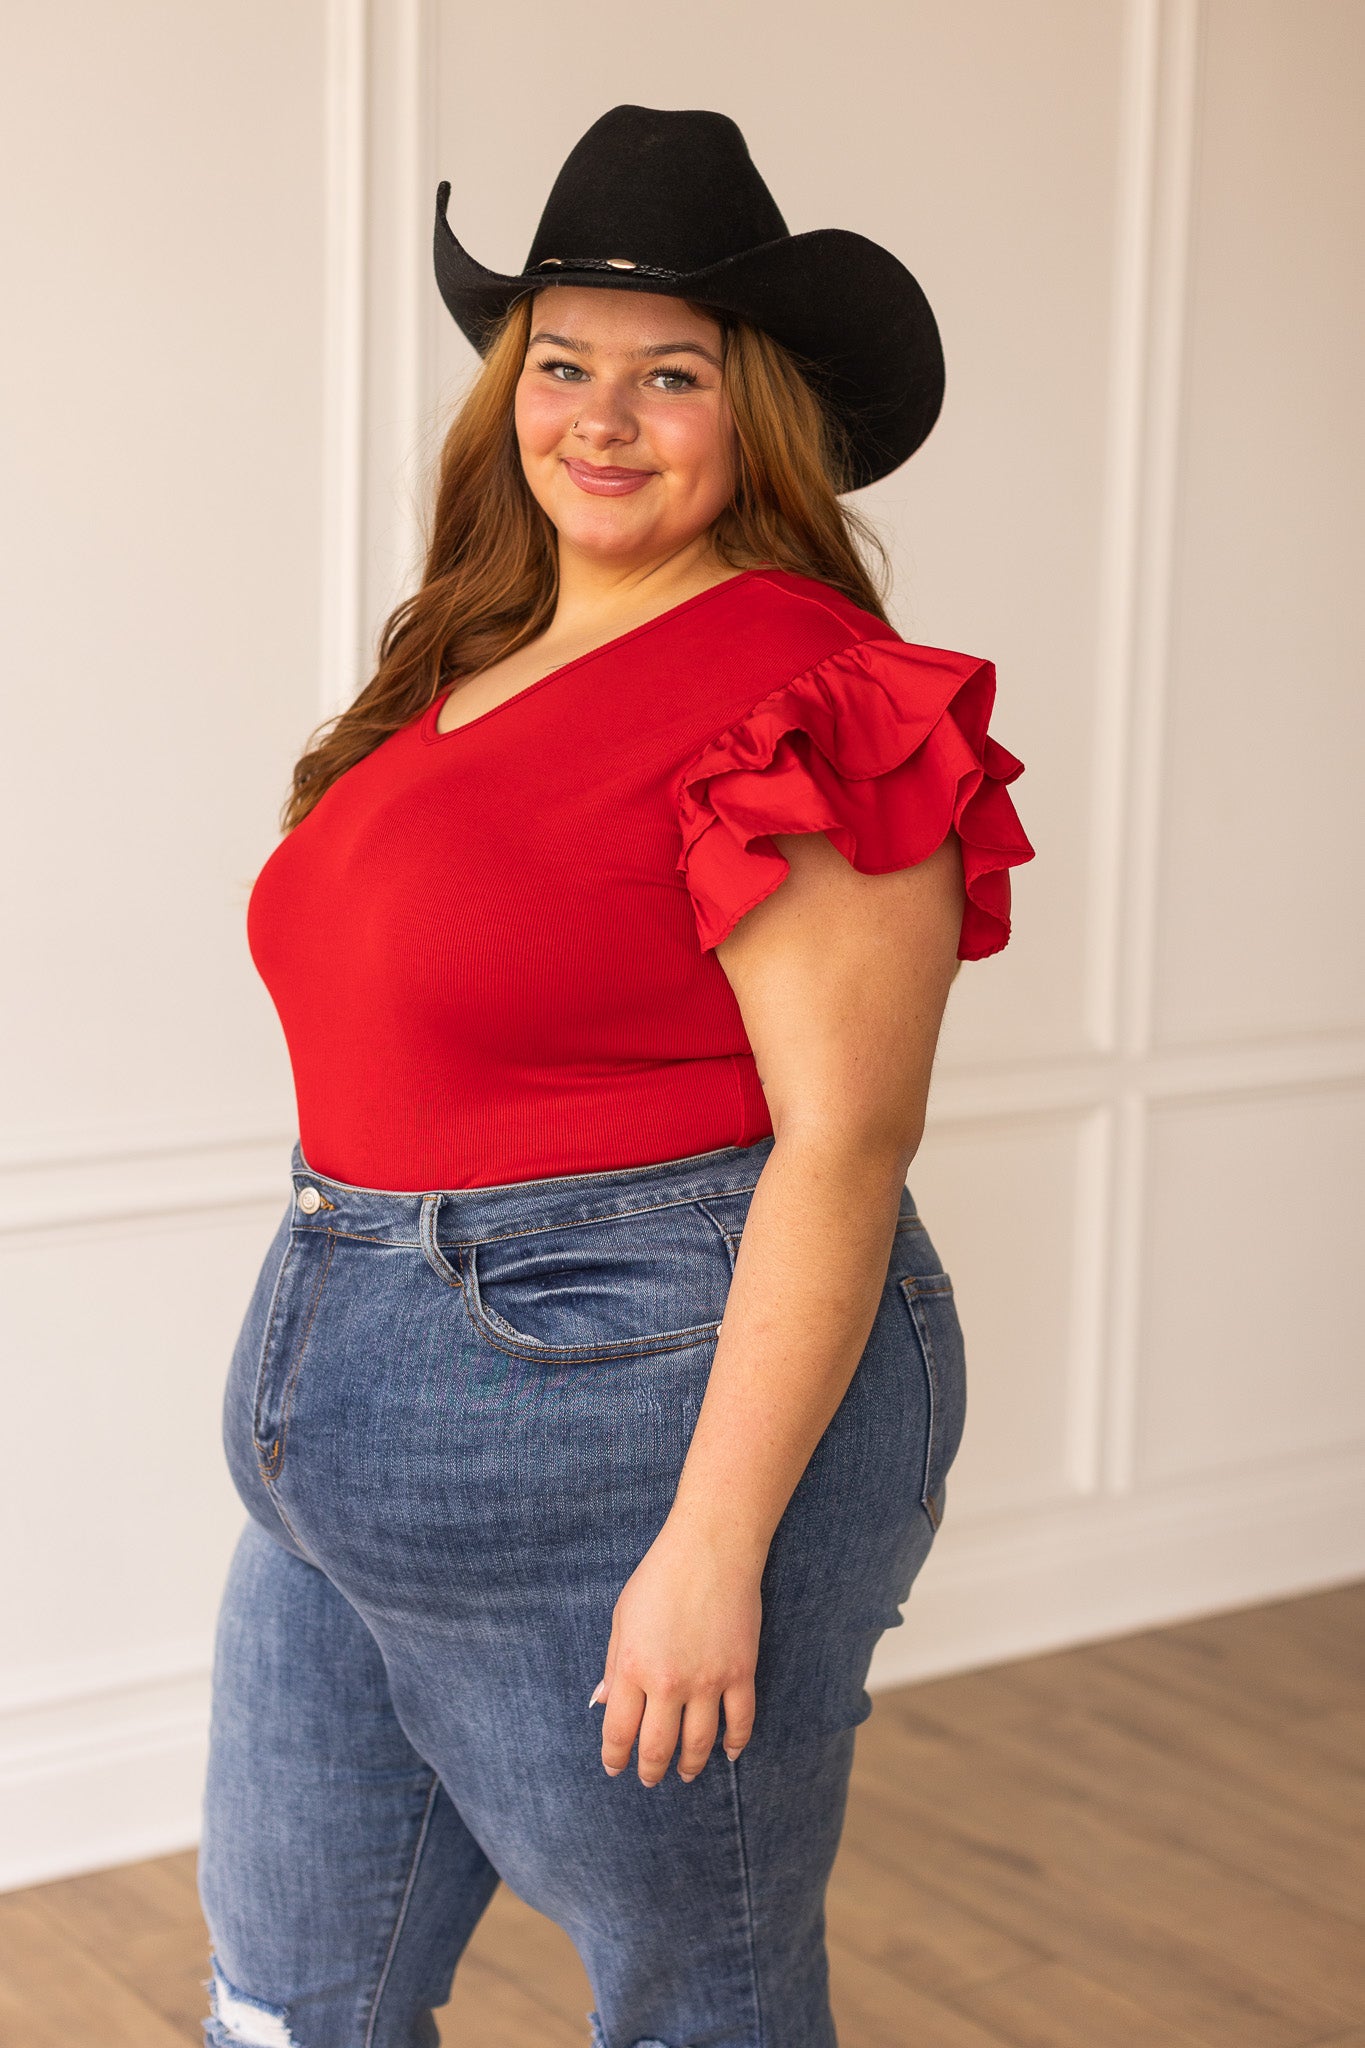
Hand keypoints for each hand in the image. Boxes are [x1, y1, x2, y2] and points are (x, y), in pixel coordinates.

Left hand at [592, 1515, 763, 1785]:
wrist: (711, 1548)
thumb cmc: (660, 1577)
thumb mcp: (622, 1617)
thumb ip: (613, 1665)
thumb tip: (603, 1703)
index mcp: (632, 1667)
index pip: (619, 1731)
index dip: (615, 1757)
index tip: (615, 1767)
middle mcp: (668, 1682)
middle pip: (658, 1747)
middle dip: (650, 1770)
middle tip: (649, 1779)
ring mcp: (708, 1680)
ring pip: (699, 1744)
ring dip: (690, 1765)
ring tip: (685, 1773)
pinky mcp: (741, 1672)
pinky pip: (740, 1722)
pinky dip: (735, 1743)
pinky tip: (728, 1752)